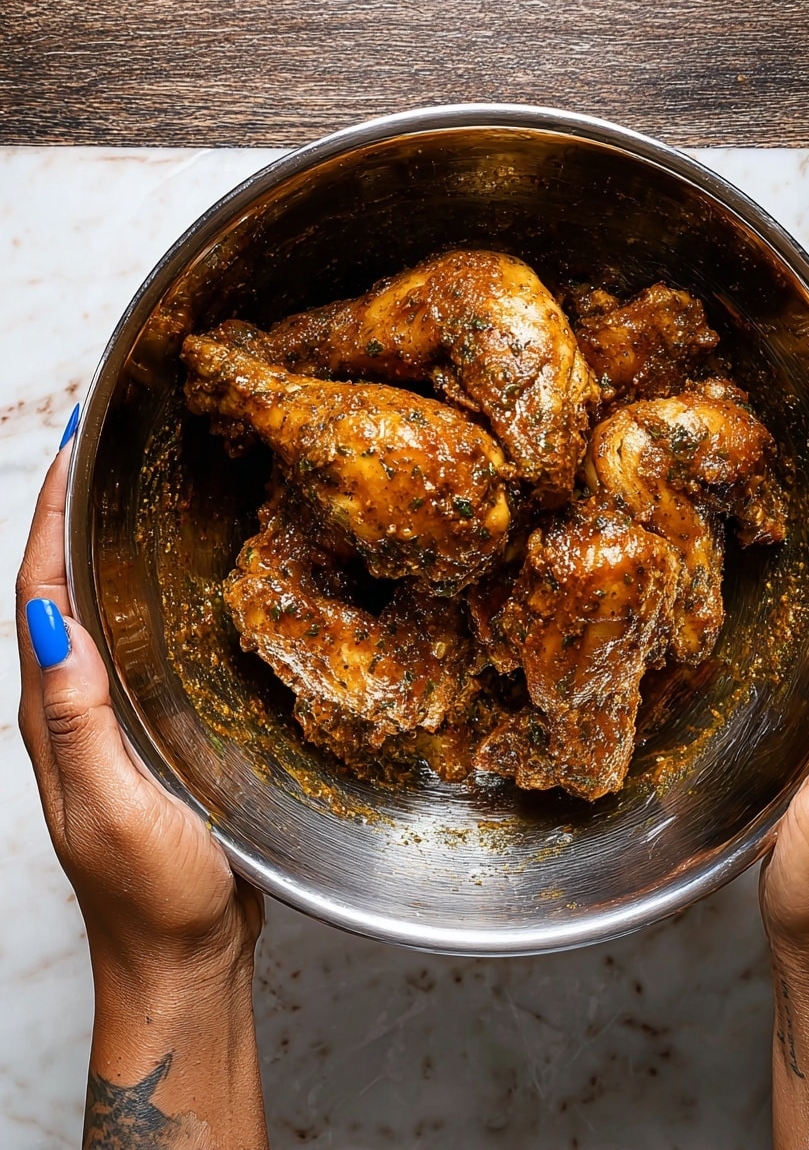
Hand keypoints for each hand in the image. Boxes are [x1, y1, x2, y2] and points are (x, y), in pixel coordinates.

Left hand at [16, 426, 262, 990]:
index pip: (38, 593)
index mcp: (52, 716)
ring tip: (134, 487)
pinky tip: (175, 579)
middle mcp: (70, 707)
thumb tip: (48, 618)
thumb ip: (76, 719)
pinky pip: (132, 644)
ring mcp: (105, 721)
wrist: (180, 957)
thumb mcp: (110, 808)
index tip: (74, 446)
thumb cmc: (151, 895)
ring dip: (101, 545)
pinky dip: (139, 595)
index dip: (49, 516)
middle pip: (57, 588)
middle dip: (68, 510)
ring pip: (95, 611)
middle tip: (104, 442)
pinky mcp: (144, 733)